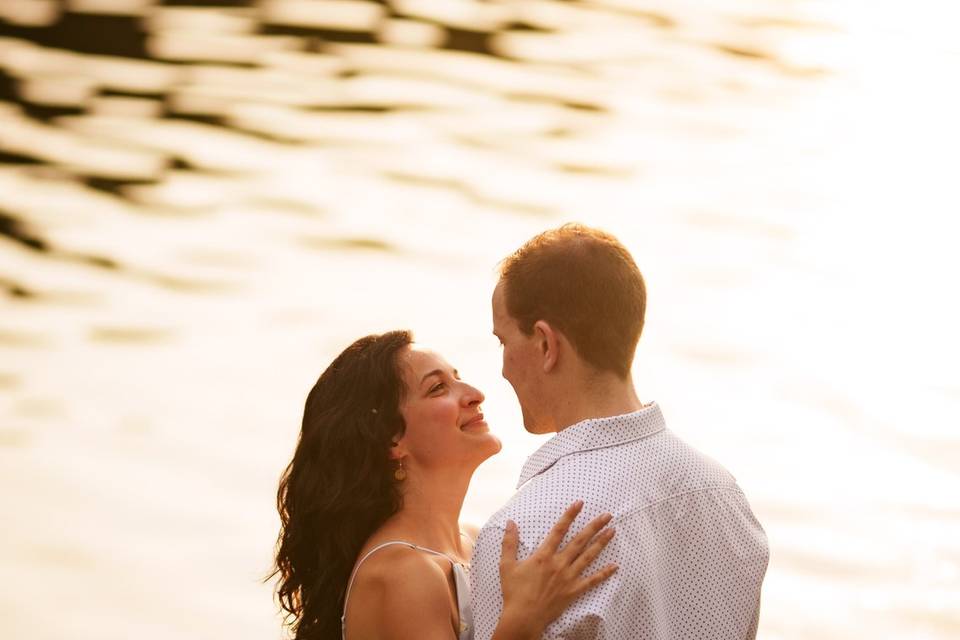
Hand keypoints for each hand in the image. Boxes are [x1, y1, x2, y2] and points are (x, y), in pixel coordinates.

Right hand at [497, 501, 617, 636]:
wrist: (524, 618)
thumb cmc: (514, 592)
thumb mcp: (507, 565)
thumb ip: (509, 542)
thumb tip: (510, 523)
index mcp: (543, 555)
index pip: (559, 530)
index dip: (569, 515)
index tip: (579, 504)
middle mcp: (559, 563)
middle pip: (580, 541)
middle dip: (594, 526)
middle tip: (607, 515)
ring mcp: (568, 577)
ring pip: (588, 557)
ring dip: (601, 543)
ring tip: (612, 531)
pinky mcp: (574, 591)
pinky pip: (592, 580)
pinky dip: (604, 573)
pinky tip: (615, 566)